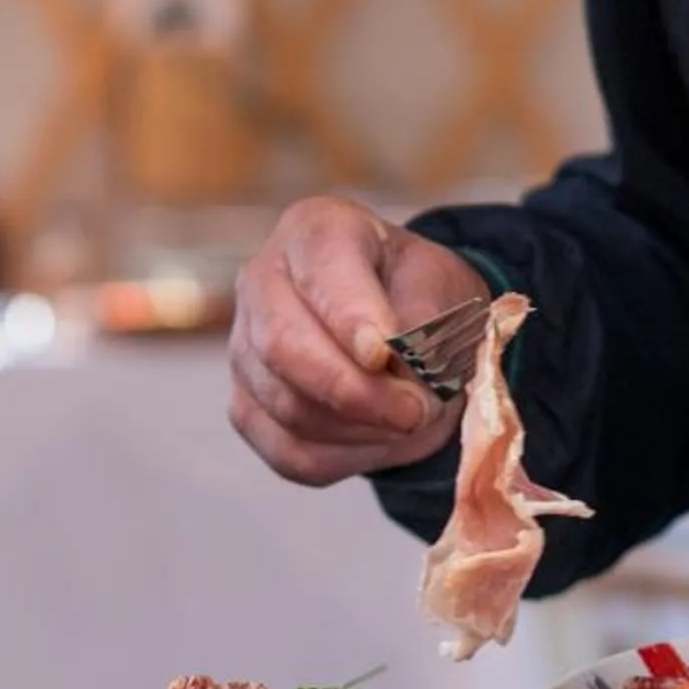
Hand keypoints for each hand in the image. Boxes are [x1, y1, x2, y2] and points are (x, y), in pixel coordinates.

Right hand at [229, 197, 486, 485]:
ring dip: (360, 429)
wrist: (403, 337)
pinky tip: (378, 438)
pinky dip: (345, 458)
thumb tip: (401, 374)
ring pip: (287, 407)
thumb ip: (426, 322)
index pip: (322, 270)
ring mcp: (244, 347)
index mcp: (316, 230)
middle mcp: (262, 280)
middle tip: (413, 412)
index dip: (351, 317)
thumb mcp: (444, 289)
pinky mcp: (246, 407)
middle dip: (353, 391)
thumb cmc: (421, 298)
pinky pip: (289, 452)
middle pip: (282, 345)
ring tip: (409, 419)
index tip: (385, 356)